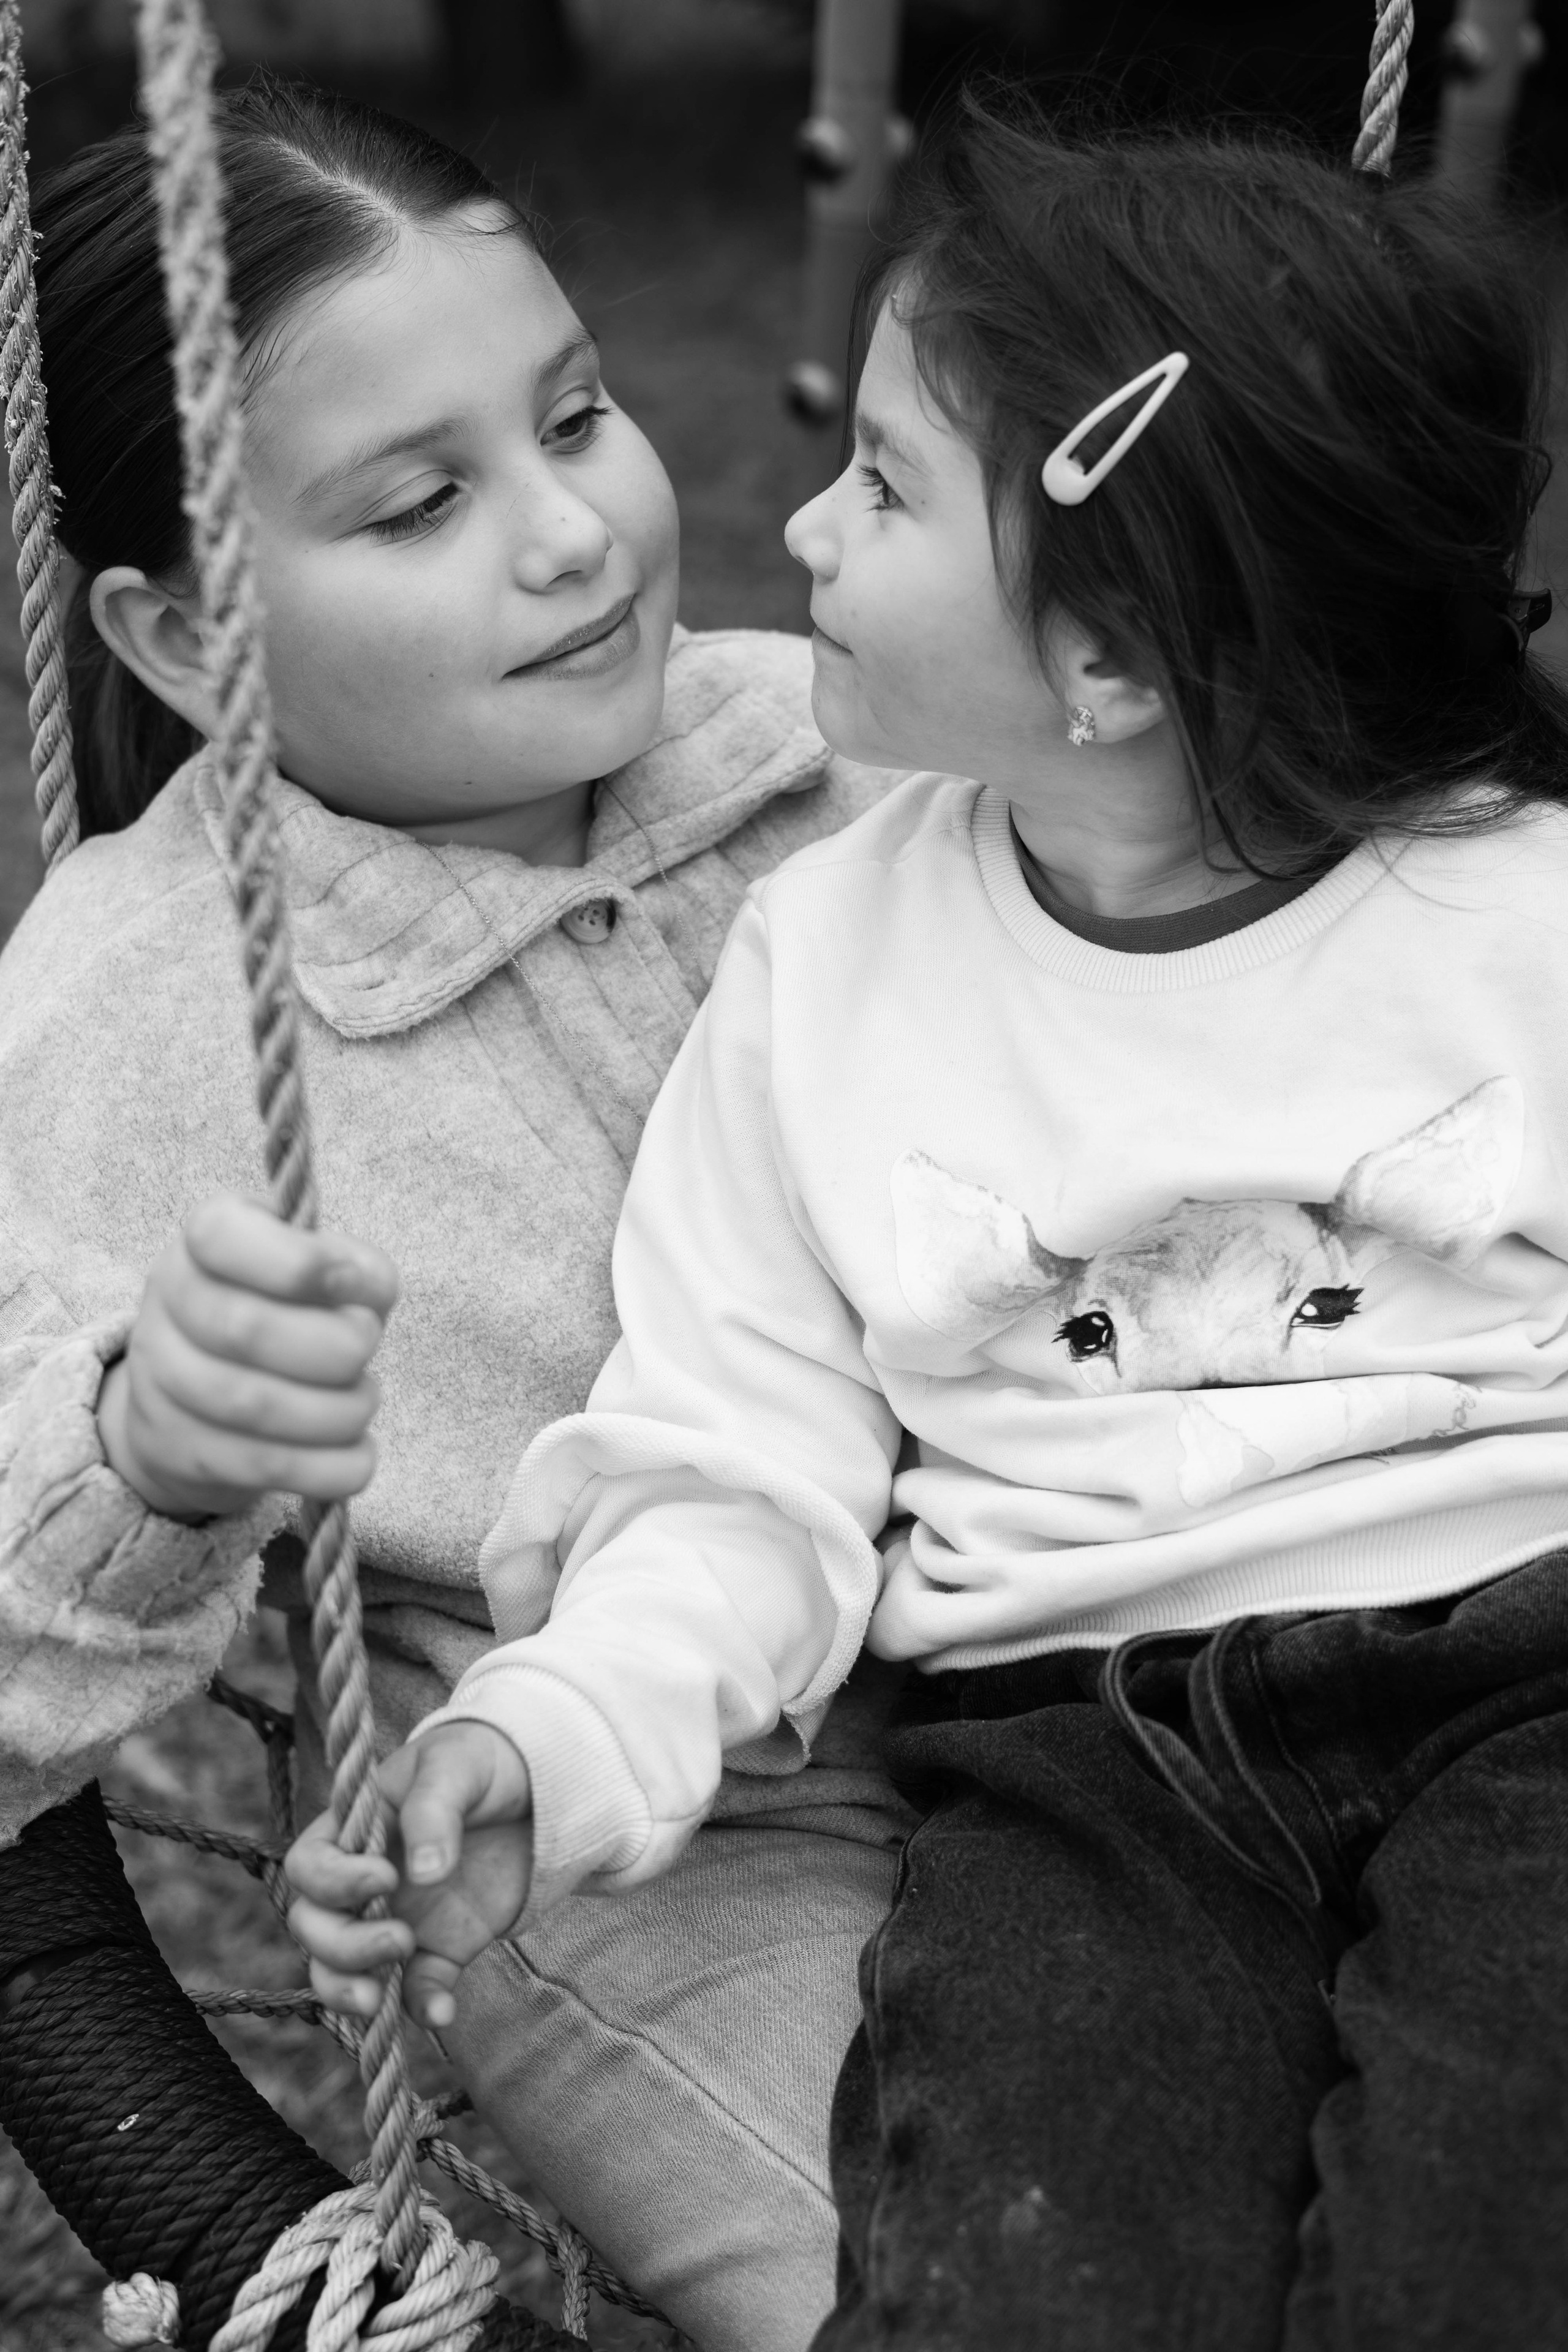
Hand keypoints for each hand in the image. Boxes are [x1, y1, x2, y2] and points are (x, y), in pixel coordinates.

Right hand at [97, 1192, 398, 1521]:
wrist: (190, 1394)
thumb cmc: (277, 1310)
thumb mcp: (312, 1269)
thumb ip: (351, 1266)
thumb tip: (369, 1286)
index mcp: (203, 1239)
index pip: (221, 1234)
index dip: (301, 1263)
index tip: (362, 1284)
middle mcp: (168, 1302)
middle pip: (244, 1330)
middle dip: (333, 1347)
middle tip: (368, 1346)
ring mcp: (162, 1381)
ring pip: (252, 1405)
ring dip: (337, 1411)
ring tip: (365, 1400)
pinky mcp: (180, 1450)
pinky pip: (260, 1466)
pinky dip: (327, 1467)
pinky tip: (358, 1456)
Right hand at [285, 1721, 532, 2031]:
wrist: (538, 1788)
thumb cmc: (478, 1762)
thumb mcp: (456, 1765)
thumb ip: (434, 1810)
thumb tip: (423, 1873)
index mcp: (352, 1829)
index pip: (308, 1866)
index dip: (333, 1881)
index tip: (386, 1877)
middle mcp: (362, 1882)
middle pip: (314, 1929)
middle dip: (341, 1948)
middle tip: (398, 1939)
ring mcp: (396, 1919)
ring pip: (342, 1971)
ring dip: (350, 1991)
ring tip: (383, 1997)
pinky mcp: (439, 1949)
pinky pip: (415, 1990)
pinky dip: (422, 2007)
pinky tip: (444, 2013)